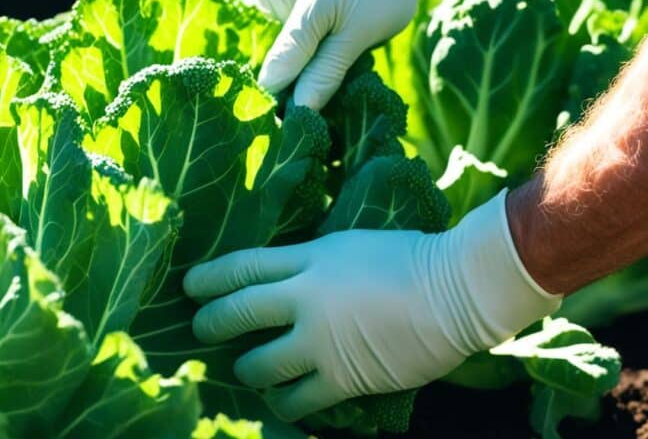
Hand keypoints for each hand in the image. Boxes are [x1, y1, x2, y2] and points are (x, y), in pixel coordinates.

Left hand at [184, 191, 560, 420]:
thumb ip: (313, 261)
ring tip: (249, 372)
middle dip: (209, 324)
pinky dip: (284, 403)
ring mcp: (320, 341)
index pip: (242, 266)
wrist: (458, 289)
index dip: (209, 277)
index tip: (189, 286)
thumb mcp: (351, 243)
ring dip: (247, 371)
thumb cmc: (413, 258)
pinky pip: (295, 401)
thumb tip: (285, 276)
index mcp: (309, 258)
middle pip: (236, 313)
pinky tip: (283, 401)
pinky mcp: (342, 377)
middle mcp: (304, 298)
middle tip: (200, 331)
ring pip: (256, 366)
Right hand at [249, 0, 488, 109]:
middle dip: (281, 97)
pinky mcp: (305, 30)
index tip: (281, 130)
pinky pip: (300, 63)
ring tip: (315, 119)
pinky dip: (312, 80)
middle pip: (263, 68)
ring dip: (300, 91)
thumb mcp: (353, 28)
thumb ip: (323, 69)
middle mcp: (266, 13)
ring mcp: (284, 22)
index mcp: (264, 5)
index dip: (265, 97)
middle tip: (301, 128)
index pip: (253, 63)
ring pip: (284, 70)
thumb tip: (298, 111)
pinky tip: (325, 97)